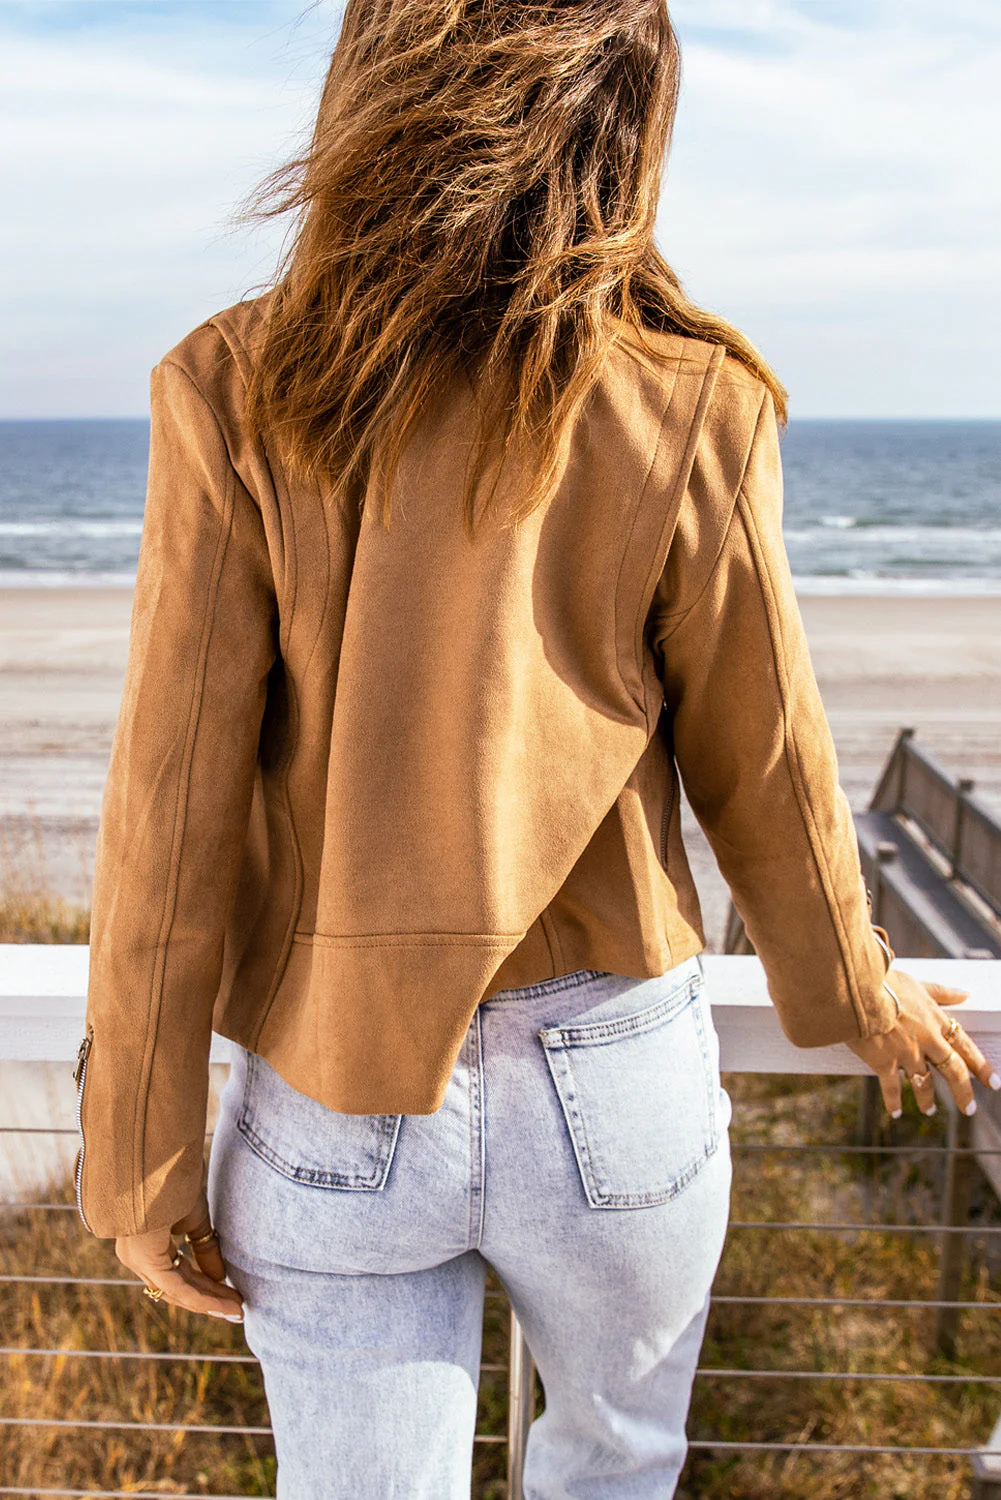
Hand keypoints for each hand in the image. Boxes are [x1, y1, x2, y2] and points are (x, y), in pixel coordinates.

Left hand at [115, 1181, 243, 1322]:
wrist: (160, 1161)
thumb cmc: (175, 1180)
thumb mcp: (196, 1220)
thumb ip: (205, 1249)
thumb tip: (220, 1278)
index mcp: (149, 1244)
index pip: (180, 1274)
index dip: (207, 1286)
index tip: (232, 1294)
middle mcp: (139, 1256)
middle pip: (180, 1287)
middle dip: (211, 1298)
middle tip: (238, 1308)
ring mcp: (139, 1260)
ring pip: (178, 1291)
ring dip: (210, 1302)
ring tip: (237, 1309)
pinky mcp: (145, 1259)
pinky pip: (176, 1287)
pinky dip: (201, 1298)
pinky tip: (222, 1305)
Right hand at [846, 967, 1000, 1119]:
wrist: (859, 991)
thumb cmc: (886, 981)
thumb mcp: (918, 984)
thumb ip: (942, 992)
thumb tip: (965, 994)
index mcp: (936, 1021)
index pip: (966, 1047)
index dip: (981, 1066)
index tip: (993, 1082)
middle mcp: (927, 1041)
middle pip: (953, 1071)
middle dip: (964, 1093)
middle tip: (969, 1109)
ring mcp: (906, 1054)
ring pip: (924, 1084)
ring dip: (927, 1100)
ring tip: (929, 1110)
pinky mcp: (884, 1062)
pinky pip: (892, 1088)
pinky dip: (894, 1102)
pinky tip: (896, 1112)